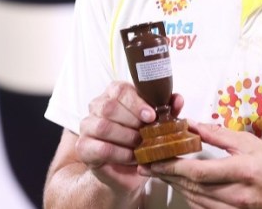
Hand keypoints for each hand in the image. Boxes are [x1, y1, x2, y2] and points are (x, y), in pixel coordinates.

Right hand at [76, 81, 184, 195]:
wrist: (127, 170)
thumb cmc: (141, 141)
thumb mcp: (157, 124)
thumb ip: (167, 110)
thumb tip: (178, 99)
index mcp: (114, 93)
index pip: (120, 90)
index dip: (136, 102)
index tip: (151, 115)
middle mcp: (97, 105)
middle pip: (110, 107)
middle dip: (132, 122)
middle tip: (147, 134)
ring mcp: (87, 125)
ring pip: (103, 126)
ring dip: (126, 138)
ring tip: (140, 146)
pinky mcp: (83, 146)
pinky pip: (101, 148)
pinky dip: (120, 154)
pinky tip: (132, 157)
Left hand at [140, 121, 261, 208]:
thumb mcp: (250, 143)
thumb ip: (219, 135)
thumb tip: (193, 125)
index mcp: (241, 171)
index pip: (197, 172)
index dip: (171, 167)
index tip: (154, 160)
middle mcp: (237, 195)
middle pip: (191, 188)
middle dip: (167, 176)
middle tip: (148, 166)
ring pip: (196, 200)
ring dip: (176, 187)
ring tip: (162, 174)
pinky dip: (191, 199)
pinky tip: (184, 188)